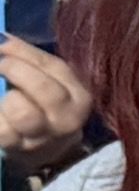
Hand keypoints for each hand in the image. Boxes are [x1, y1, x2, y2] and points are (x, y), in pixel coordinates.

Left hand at [0, 41, 84, 168]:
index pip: (54, 69)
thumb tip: (4, 39)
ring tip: (5, 98)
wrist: (48, 150)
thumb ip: (31, 58)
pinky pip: (1, 131)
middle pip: (43, 90)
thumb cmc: (47, 105)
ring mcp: (41, 139)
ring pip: (22, 114)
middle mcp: (66, 121)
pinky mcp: (16, 150)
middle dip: (17, 71)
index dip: (25, 56)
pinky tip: (0, 113)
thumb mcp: (52, 79)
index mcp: (79, 98)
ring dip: (7, 100)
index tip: (4, 49)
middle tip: (2, 65)